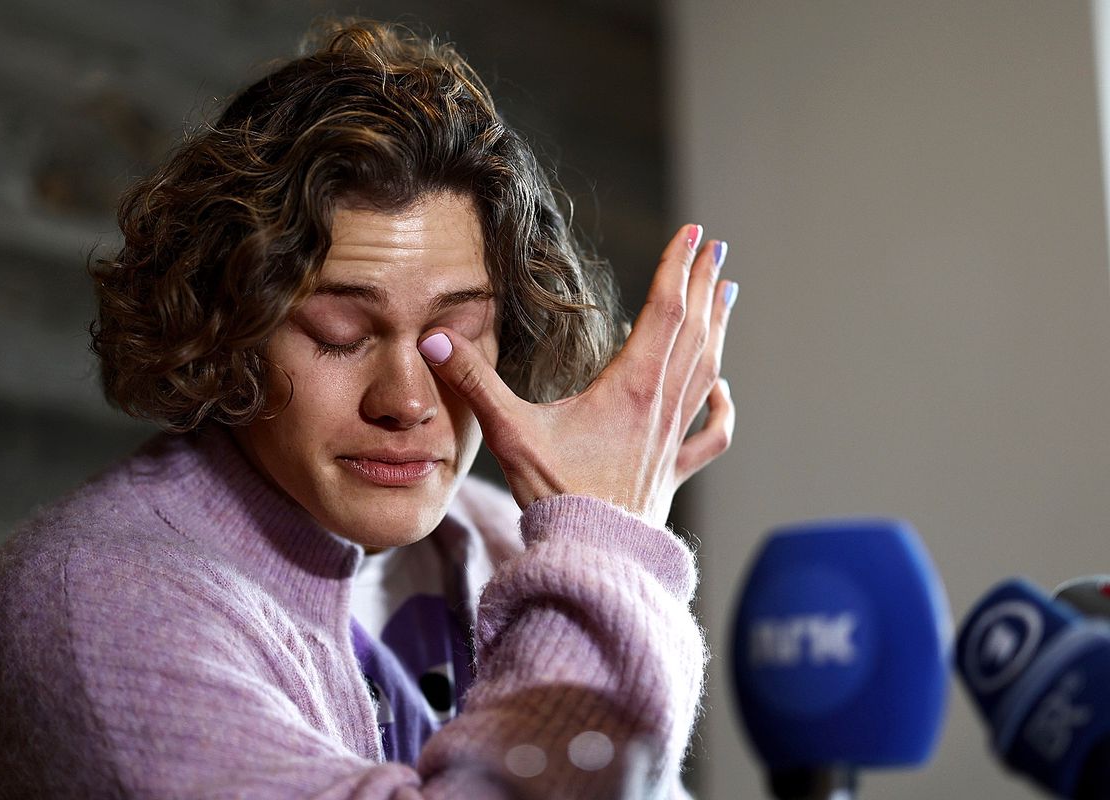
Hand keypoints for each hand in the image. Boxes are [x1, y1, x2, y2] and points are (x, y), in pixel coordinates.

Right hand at [418, 225, 736, 527]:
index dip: (676, 268)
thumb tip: (435, 338)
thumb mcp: (509, 433)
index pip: (663, 312)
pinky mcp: (672, 471)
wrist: (592, 558)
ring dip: (716, 328)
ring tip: (726, 293)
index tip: (693, 234)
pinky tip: (724, 390)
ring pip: (706, 371)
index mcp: (629, 388)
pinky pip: (710, 434)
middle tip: (714, 248)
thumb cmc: (555, 497)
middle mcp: (660, 406)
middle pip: (692, 332)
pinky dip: (722, 407)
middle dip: (702, 284)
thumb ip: (473, 382)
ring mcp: (671, 439)